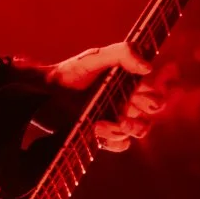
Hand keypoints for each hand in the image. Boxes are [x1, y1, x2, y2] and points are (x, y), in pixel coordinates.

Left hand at [48, 41, 166, 151]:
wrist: (45, 92)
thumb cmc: (70, 72)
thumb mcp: (94, 57)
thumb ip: (121, 53)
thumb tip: (148, 67)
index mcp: (128, 84)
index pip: (155, 95)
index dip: (153, 97)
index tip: (138, 94)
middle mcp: (125, 102)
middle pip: (151, 116)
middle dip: (144, 116)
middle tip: (127, 110)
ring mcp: (114, 120)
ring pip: (138, 131)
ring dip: (129, 129)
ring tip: (108, 122)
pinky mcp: (102, 135)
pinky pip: (120, 145)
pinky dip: (114, 140)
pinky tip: (98, 130)